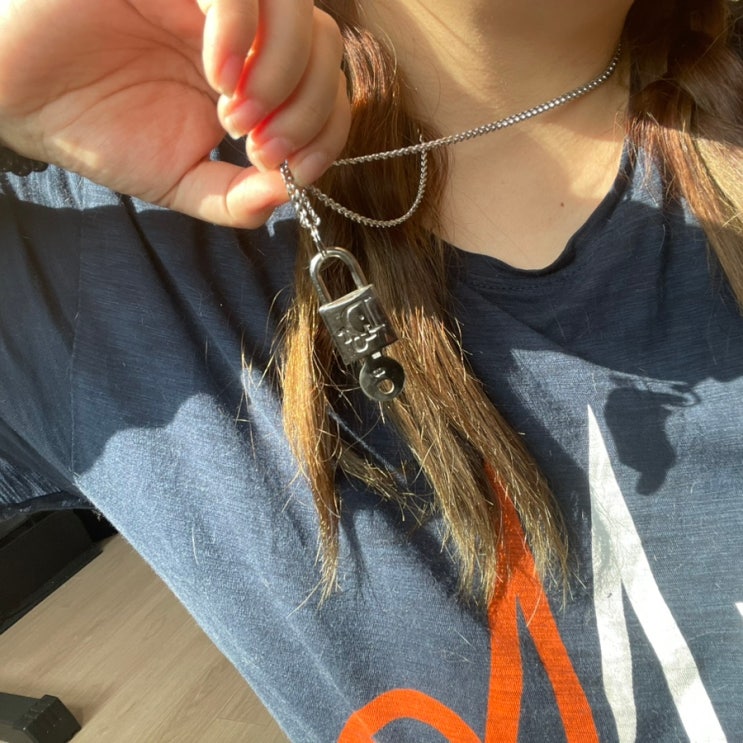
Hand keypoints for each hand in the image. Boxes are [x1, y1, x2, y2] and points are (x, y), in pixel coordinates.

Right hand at [0, 0, 349, 226]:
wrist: (20, 97)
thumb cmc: (97, 130)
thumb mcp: (179, 181)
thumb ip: (234, 195)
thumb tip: (289, 196)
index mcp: (249, 78)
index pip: (324, 86)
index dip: (327, 129)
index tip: (294, 167)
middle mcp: (239, 31)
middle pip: (323, 43)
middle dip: (309, 108)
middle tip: (263, 148)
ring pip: (294, 6)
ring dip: (282, 74)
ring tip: (234, 118)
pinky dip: (242, 31)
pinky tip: (217, 75)